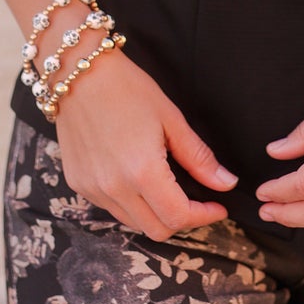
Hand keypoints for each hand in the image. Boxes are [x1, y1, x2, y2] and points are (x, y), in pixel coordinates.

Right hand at [55, 49, 237, 240]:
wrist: (78, 73)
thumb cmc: (126, 89)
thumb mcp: (171, 119)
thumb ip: (198, 157)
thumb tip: (225, 182)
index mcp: (142, 171)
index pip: (178, 217)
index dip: (204, 217)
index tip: (217, 207)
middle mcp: (114, 187)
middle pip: (157, 229)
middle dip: (183, 221)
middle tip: (198, 203)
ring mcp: (92, 188)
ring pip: (134, 223)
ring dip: (156, 214)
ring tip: (169, 190)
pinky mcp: (77, 184)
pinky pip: (111, 208)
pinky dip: (131, 204)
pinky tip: (138, 179)